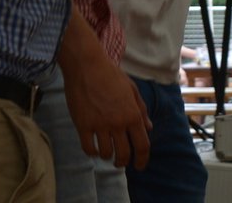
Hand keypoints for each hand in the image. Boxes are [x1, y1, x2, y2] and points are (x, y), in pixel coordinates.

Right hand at [63, 50, 151, 168]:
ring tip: (105, 151)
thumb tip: (148, 128)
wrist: (86, 64)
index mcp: (132, 114)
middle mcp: (118, 123)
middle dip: (123, 162)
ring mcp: (100, 125)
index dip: (142, 160)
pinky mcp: (83, 125)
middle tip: (120, 162)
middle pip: (123, 154)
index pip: (142, 145)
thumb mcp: (132, 89)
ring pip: (105, 153)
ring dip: (106, 156)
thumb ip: (141, 109)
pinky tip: (93, 147)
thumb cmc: (110, 74)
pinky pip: (88, 148)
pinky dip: (92, 152)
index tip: (139, 166)